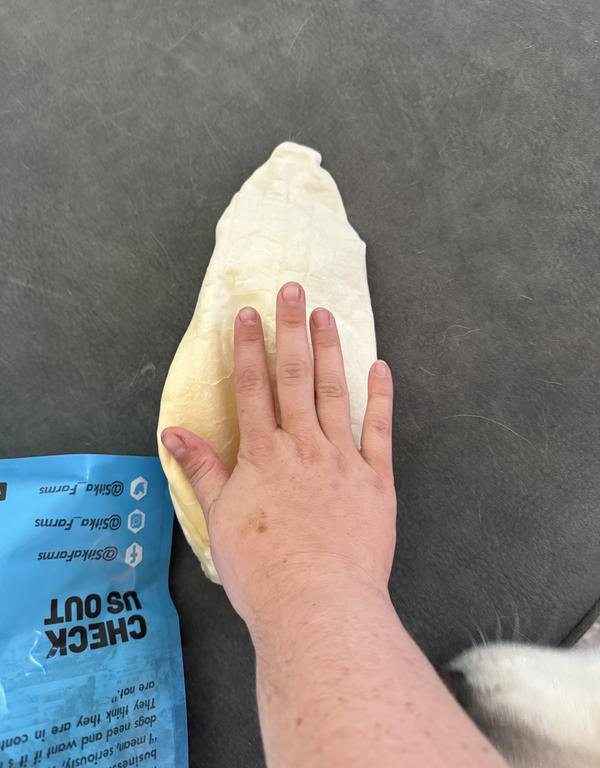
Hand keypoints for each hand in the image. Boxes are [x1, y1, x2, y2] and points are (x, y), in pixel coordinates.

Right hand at [161, 281, 396, 634]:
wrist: (317, 604)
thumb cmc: (263, 568)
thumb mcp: (220, 518)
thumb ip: (200, 469)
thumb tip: (172, 432)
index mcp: (263, 455)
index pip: (252, 388)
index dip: (249, 347)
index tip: (248, 313)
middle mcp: (302, 446)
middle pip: (295, 377)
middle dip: (291, 330)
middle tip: (293, 289)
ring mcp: (342, 460)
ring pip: (335, 393)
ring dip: (330, 351)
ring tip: (326, 315)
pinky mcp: (375, 480)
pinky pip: (379, 431)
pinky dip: (380, 398)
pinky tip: (380, 368)